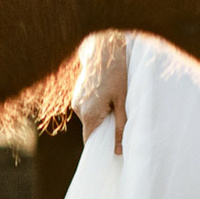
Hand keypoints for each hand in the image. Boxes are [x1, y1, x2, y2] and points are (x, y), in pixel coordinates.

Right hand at [71, 32, 129, 153]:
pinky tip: (108, 93)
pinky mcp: (78, 91)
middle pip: (91, 128)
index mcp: (89, 114)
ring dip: (101, 114)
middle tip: (120, 121)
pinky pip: (87, 106)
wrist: (104, 47)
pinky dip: (97, 105)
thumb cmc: (117, 73)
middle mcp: (79, 108)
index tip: (113, 148)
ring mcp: (76, 99)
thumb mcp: (123, 101)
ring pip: (89, 116)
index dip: (101, 147)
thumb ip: (120, 126)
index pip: (90, 141)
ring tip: (115, 102)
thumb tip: (117, 151)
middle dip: (104, 128)